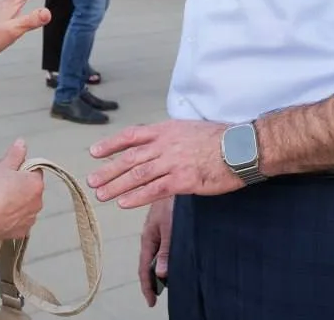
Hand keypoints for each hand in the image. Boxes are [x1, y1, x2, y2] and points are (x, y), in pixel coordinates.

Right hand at [0, 140, 44, 241]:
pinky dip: (11, 217)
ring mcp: (29, 219)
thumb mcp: (2, 166)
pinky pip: (19, 221)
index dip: (20, 169)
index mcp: (36, 184)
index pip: (34, 171)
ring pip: (25, 206)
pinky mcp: (20, 232)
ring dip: (16, 202)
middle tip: (0, 184)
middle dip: (18, 186)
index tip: (7, 171)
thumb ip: (15, 154)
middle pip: (30, 189)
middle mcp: (37, 203)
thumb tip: (22, 143)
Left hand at [87, 120, 239, 208]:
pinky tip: (124, 203)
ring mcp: (173, 162)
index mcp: (166, 130)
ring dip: (116, 186)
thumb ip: (169, 137)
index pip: (131, 135)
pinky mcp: (183, 180)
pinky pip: (154, 190)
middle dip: (107, 170)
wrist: (242, 148)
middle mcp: (165, 144)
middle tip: (91, 181)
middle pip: (129, 158)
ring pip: (137, 175)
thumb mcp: (189, 129)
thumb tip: (155, 145)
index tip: (94, 152)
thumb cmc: (219, 140)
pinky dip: (136, 197)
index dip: (111, 144)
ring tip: (101, 195)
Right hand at [139, 199, 172, 307]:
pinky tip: (169, 259)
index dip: (147, 286)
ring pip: (155, 254)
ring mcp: (157, 228)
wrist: (178, 176)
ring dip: (157, 268)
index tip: (151, 302)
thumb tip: (162, 274)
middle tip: (155, 296)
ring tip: (163, 283)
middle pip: (148, 263)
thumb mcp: (172, 227)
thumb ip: (167, 250)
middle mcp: (151, 234)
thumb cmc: (175, 201)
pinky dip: (163, 256)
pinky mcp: (164, 222)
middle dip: (150, 280)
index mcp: (149, 236)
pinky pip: (161, 245)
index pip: (145, 267)